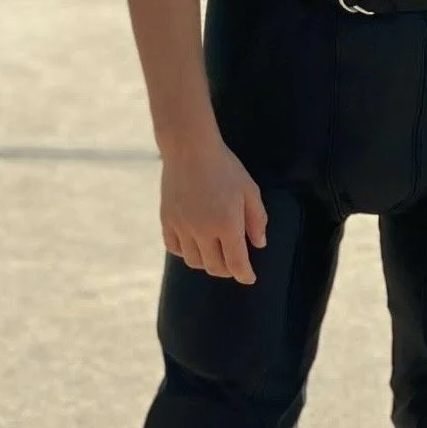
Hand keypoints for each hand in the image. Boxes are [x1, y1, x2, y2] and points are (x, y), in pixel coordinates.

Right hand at [160, 138, 267, 283]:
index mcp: (227, 224)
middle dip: (228, 270)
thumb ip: (257, 219)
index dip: (244, 275)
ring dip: (207, 263)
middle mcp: (203, 230)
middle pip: (215, 266)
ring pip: (194, 261)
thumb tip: (259, 244)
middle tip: (234, 264)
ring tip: (215, 254)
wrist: (189, 149)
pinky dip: (185, 253)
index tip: (249, 278)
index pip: (236, 263)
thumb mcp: (250, 190)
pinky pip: (175, 248)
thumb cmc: (225, 167)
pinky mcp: (166, 220)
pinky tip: (194, 245)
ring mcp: (182, 227)